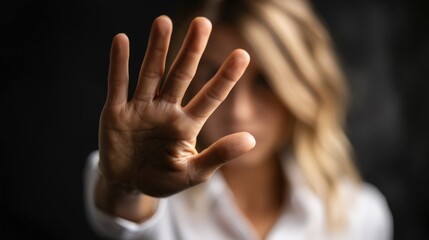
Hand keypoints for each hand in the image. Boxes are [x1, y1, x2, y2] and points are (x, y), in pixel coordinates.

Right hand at [98, 15, 254, 197]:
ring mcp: (141, 108)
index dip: (226, 76)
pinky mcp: (116, 113)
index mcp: (187, 124)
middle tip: (203, 23)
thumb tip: (251, 138)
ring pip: (151, 73)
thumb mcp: (193, 172)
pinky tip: (122, 41)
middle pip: (182, 75)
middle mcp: (166, 109)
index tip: (242, 54)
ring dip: (157, 49)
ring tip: (163, 21)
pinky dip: (119, 64)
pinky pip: (118, 85)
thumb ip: (218, 155)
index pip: (211, 97)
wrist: (128, 186)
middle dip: (191, 51)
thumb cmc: (164, 179)